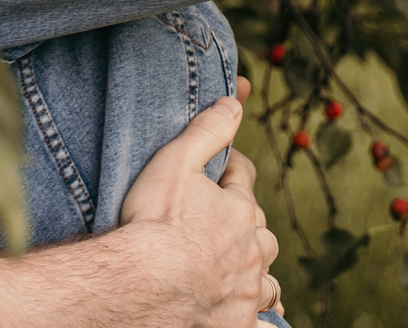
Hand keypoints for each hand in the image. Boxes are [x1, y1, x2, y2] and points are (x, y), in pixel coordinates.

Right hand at [117, 94, 282, 327]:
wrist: (143, 285)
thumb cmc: (155, 223)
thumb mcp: (176, 162)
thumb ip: (208, 131)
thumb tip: (235, 102)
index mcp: (240, 211)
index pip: (244, 180)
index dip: (232, 169)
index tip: (220, 167)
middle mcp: (252, 252)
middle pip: (260, 232)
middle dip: (247, 224)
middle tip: (224, 222)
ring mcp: (246, 291)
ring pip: (265, 278)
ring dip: (257, 270)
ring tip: (244, 268)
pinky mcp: (237, 324)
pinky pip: (262, 323)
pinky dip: (262, 317)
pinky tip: (260, 316)